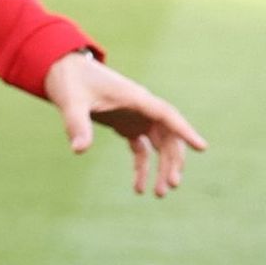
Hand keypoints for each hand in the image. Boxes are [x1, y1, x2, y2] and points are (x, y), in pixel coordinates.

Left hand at [45, 51, 206, 197]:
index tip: (202, 147)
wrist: (63, 70)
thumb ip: (76, 124)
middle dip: (172, 161)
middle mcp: (141, 108)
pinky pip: (142, 149)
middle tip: (170, 186)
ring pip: (159, 144)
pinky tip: (138, 189)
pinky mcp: (126, 125)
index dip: (185, 131)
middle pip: (167, 135)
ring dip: (161, 168)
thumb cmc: (70, 81)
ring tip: (158, 194)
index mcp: (135, 98)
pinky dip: (142, 168)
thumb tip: (78, 150)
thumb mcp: (70, 102)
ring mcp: (136, 117)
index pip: (167, 115)